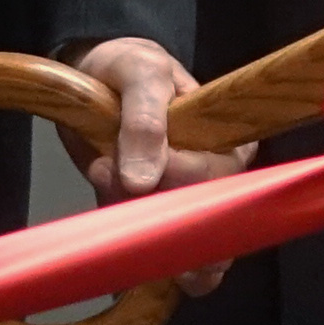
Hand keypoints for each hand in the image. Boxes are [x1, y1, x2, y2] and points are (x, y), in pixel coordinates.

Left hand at [72, 34, 249, 291]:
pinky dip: (127, 246)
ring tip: (104, 176)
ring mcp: (185, 204)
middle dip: (149, 206)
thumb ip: (144, 120)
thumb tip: (143, 182)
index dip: (182, 183)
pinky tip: (109, 213)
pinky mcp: (153, 222)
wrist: (93, 79)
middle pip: (201, 223)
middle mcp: (216, 180)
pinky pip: (152, 255)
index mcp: (230, 142)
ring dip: (135, 229)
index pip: (221, 183)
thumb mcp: (139, 74)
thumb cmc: (128, 68)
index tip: (137, 173)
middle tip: (105, 168)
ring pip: (180, 250)